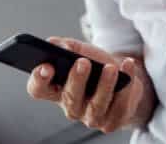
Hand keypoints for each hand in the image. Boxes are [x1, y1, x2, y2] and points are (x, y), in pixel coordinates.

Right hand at [25, 37, 152, 132]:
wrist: (122, 81)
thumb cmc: (96, 65)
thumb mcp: (82, 52)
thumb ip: (68, 46)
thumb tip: (56, 43)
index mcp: (56, 89)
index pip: (38, 89)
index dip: (39, 79)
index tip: (46, 66)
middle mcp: (70, 107)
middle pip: (69, 98)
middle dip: (77, 80)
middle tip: (83, 62)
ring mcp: (90, 117)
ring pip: (96, 106)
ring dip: (104, 86)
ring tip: (110, 68)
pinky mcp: (111, 121)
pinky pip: (120, 106)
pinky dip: (127, 86)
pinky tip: (128, 66)